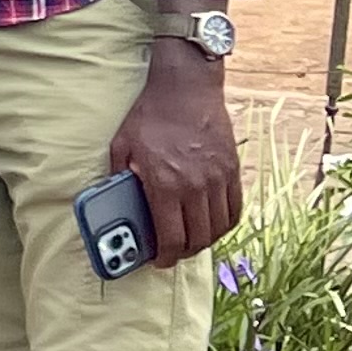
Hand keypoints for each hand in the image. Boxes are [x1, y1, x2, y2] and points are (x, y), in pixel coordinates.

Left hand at [114, 30, 243, 263]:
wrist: (185, 89)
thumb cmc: (150, 116)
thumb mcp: (121, 145)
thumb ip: (119, 177)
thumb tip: (116, 203)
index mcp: (164, 184)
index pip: (171, 236)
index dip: (165, 256)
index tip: (159, 261)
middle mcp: (195, 186)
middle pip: (198, 238)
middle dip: (184, 252)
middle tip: (173, 253)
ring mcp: (218, 179)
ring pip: (219, 228)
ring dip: (206, 241)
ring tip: (192, 240)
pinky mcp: (233, 170)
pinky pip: (235, 209)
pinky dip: (225, 223)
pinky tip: (213, 224)